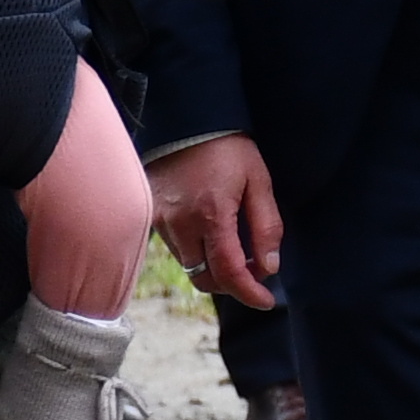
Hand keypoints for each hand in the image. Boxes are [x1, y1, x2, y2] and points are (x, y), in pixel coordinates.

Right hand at [155, 130, 286, 308]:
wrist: (187, 118)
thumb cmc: (228, 147)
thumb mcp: (259, 181)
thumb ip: (266, 226)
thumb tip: (269, 268)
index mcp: (212, 215)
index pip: (229, 272)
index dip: (249, 293)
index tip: (266, 301)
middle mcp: (181, 224)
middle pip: (205, 279)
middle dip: (231, 285)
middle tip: (253, 273)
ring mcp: (161, 221)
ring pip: (189, 266)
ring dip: (213, 268)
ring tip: (235, 250)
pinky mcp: (150, 215)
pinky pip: (175, 249)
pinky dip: (195, 253)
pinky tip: (210, 237)